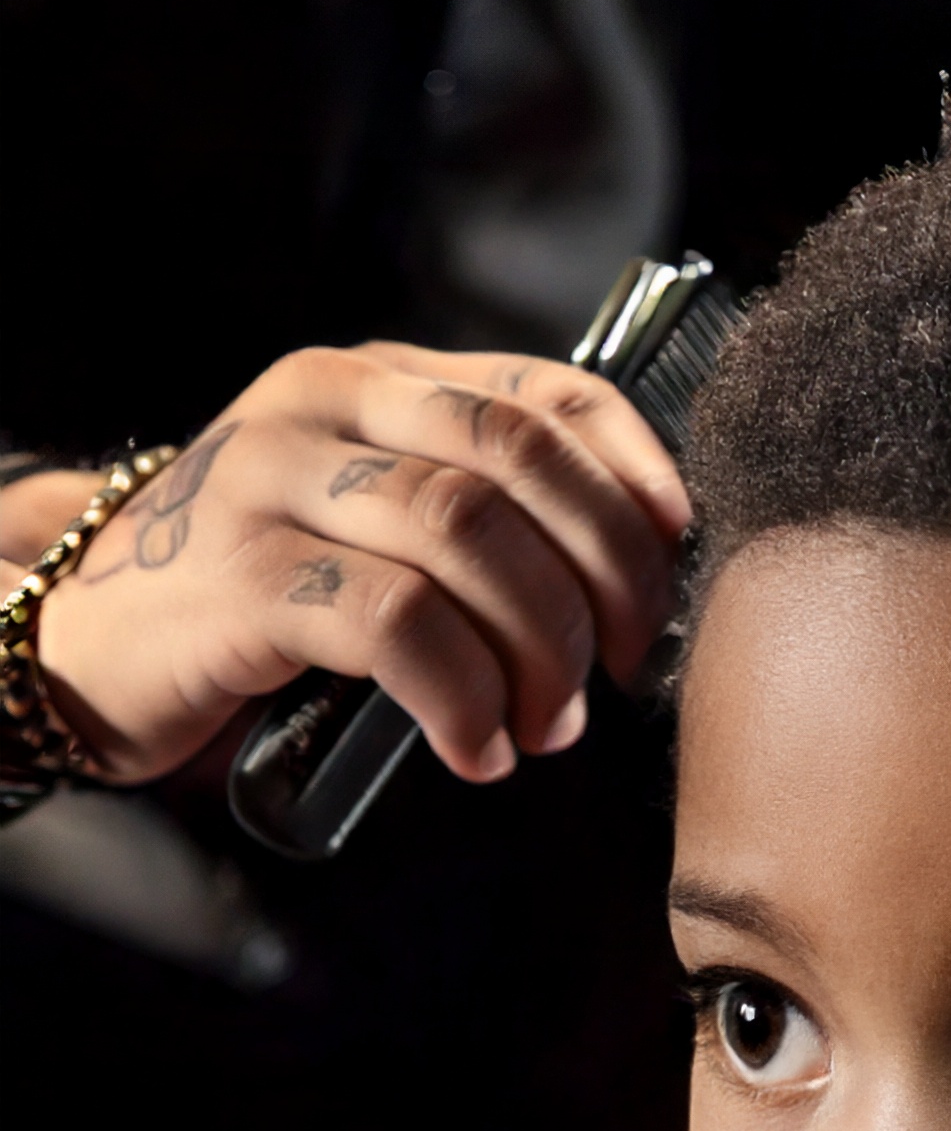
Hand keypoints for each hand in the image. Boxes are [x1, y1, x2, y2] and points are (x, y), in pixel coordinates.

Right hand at [24, 344, 690, 783]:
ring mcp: (277, 479)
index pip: (553, 391)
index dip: (636, 480)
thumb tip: (638, 582)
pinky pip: (398, 625)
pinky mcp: (242, 573)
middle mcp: (332, 406)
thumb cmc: (272, 594)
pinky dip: (462, 698)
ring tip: (546, 726)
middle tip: (619, 671)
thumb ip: (488, 521)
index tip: (674, 564)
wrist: (95, 638)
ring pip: (470, 537)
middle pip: (523, 462)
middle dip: (604, 577)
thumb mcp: (384, 528)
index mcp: (387, 380)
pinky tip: (477, 749)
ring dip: (539, 650)